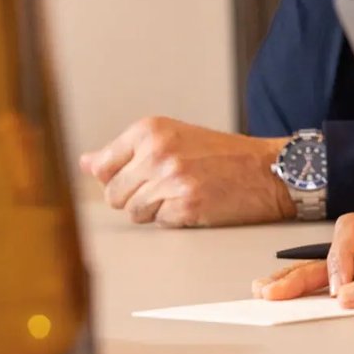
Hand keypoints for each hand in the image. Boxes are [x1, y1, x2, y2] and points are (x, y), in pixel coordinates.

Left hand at [78, 117, 290, 226]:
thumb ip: (126, 152)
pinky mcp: (186, 204)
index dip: (119, 179)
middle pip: (114, 194)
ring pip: (134, 212)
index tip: (142, 175)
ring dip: (156, 210)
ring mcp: (171, 178)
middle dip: (137, 197)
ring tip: (185, 193)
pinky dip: (176, 219)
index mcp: (149, 130)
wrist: (268, 169)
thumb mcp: (172, 138)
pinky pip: (159, 223)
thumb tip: (85, 163)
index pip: (101, 167)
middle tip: (170, 185)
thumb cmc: (223, 155)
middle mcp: (157, 151)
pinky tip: (196, 203)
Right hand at [253, 205, 353, 299]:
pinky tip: (283, 285)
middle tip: (271, 292)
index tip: (340, 290)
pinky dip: (310, 280)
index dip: (343, 258)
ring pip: (329, 264)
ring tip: (267, 289)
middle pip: (332, 251)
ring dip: (298, 277)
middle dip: (302, 272)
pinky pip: (337, 274)